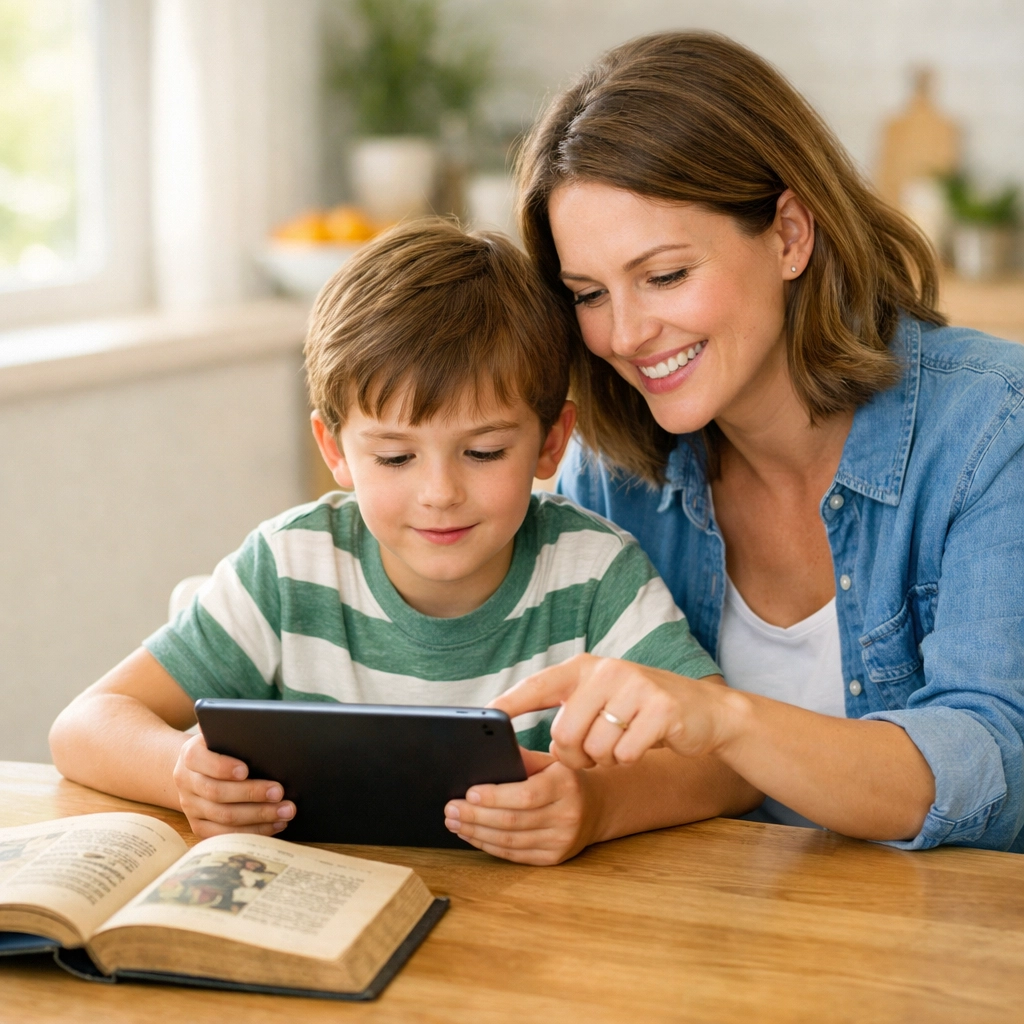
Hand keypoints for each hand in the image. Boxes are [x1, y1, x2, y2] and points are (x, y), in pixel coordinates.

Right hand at [172, 732, 294, 837]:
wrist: (198, 771)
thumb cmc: (222, 749)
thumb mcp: (224, 736)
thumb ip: (235, 734)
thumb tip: (259, 731)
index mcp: (191, 755)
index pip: (199, 760)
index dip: (222, 767)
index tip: (245, 770)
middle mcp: (186, 782)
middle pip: (217, 792)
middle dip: (251, 794)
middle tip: (279, 792)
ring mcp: (191, 807)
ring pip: (224, 816)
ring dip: (259, 816)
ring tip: (285, 812)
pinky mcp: (199, 826)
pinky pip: (226, 834)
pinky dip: (253, 831)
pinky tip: (275, 824)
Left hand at [443, 748, 596, 864]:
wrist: (597, 806)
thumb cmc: (565, 778)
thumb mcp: (550, 761)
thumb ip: (522, 757)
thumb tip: (487, 752)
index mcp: (565, 784)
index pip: (526, 794)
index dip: (495, 796)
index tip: (469, 792)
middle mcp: (567, 814)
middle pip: (513, 821)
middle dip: (476, 815)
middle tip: (450, 808)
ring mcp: (561, 840)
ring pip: (511, 840)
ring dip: (476, 832)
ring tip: (454, 821)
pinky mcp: (554, 858)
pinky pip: (515, 854)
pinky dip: (488, 845)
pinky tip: (472, 835)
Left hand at [490, 654, 730, 770]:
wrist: (706, 712)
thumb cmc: (643, 712)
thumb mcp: (603, 699)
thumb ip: (570, 709)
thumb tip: (525, 736)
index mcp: (585, 668)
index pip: (538, 685)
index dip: (510, 703)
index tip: (484, 716)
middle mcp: (606, 671)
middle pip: (564, 733)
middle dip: (575, 757)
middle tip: (593, 754)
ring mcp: (635, 687)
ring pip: (594, 748)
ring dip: (605, 760)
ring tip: (621, 744)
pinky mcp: (660, 709)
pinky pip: (625, 754)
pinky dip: (629, 760)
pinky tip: (641, 745)